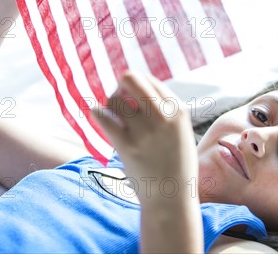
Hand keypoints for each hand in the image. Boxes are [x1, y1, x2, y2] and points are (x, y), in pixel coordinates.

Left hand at [93, 72, 198, 202]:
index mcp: (178, 110)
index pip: (149, 80)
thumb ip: (164, 108)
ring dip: (110, 104)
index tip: (133, 99)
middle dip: (121, 86)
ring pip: (115, 99)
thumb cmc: (174, 163)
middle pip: (131, 79)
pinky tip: (98, 115)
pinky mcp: (127, 146)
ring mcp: (145, 131)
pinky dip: (97, 112)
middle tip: (120, 100)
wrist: (171, 198)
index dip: (137, 86)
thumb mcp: (180, 130)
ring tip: (114, 118)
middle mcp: (163, 117)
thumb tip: (133, 84)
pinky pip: (103, 116)